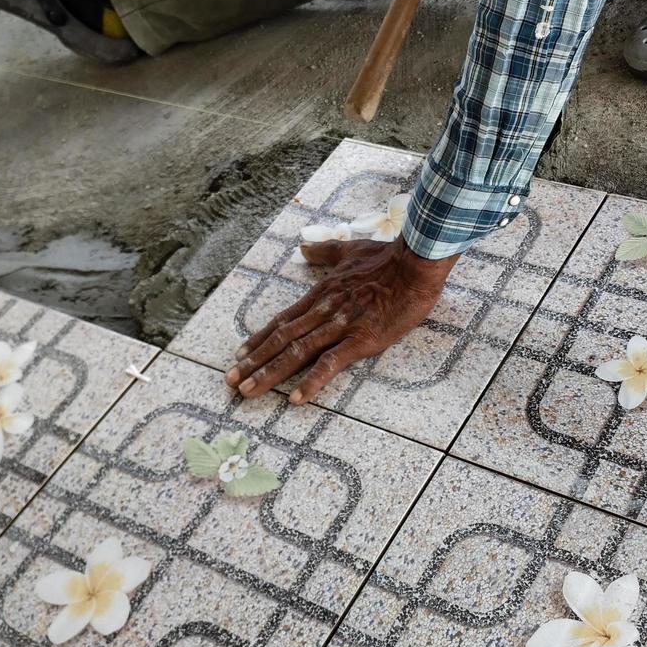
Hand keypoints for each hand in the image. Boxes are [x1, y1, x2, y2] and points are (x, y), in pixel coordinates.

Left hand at [225, 236, 458, 403]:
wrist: (415, 264)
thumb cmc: (388, 257)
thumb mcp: (350, 250)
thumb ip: (325, 252)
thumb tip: (303, 248)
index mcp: (322, 294)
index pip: (283, 320)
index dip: (259, 338)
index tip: (239, 354)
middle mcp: (323, 311)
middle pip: (281, 339)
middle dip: (254, 361)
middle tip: (231, 381)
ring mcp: (340, 326)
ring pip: (297, 352)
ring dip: (269, 372)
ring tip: (248, 391)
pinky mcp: (360, 340)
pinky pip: (330, 363)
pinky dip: (311, 381)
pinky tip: (295, 398)